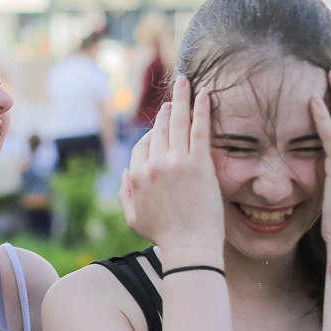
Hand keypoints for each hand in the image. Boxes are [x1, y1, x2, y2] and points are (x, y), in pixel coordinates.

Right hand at [120, 76, 223, 262]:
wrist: (190, 247)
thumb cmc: (163, 236)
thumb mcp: (133, 217)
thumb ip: (126, 193)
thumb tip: (127, 172)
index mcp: (137, 176)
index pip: (142, 146)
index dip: (150, 136)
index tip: (159, 128)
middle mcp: (154, 165)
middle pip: (158, 130)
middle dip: (165, 112)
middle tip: (172, 99)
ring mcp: (178, 162)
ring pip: (177, 123)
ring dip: (181, 100)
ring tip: (184, 84)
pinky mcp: (199, 164)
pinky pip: (200, 130)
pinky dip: (201, 109)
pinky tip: (204, 93)